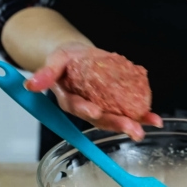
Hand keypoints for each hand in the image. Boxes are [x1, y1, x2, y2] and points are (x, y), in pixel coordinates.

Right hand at [23, 42, 161, 140]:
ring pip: (118, 118)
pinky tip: (155, 119)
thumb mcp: (55, 59)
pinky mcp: (117, 102)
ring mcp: (104, 107)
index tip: (96, 111)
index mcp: (71, 100)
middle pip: (102, 118)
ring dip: (135, 123)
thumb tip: (31, 84)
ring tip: (150, 125)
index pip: (77, 106)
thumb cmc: (68, 59)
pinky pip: (130, 110)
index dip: (86, 109)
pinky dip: (144, 115)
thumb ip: (46, 72)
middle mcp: (88, 108)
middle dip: (118, 124)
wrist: (81, 56)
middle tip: (134, 130)